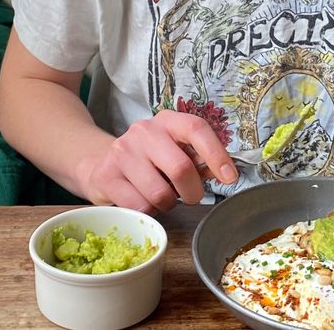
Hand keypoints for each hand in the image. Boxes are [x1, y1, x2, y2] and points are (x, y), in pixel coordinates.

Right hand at [79, 110, 236, 213]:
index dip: (216, 154)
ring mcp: (122, 151)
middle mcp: (144, 131)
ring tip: (161, 195)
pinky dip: (148, 212)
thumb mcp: (175, 153)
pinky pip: (140, 207)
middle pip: (181, 168)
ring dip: (167, 204)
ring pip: (160, 194)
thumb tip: (225, 173)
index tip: (230, 177)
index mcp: (168, 121)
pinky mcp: (107, 175)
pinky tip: (142, 199)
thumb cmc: (149, 160)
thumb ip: (199, 162)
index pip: (196, 128)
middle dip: (192, 192)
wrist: (104, 164)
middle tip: (190, 197)